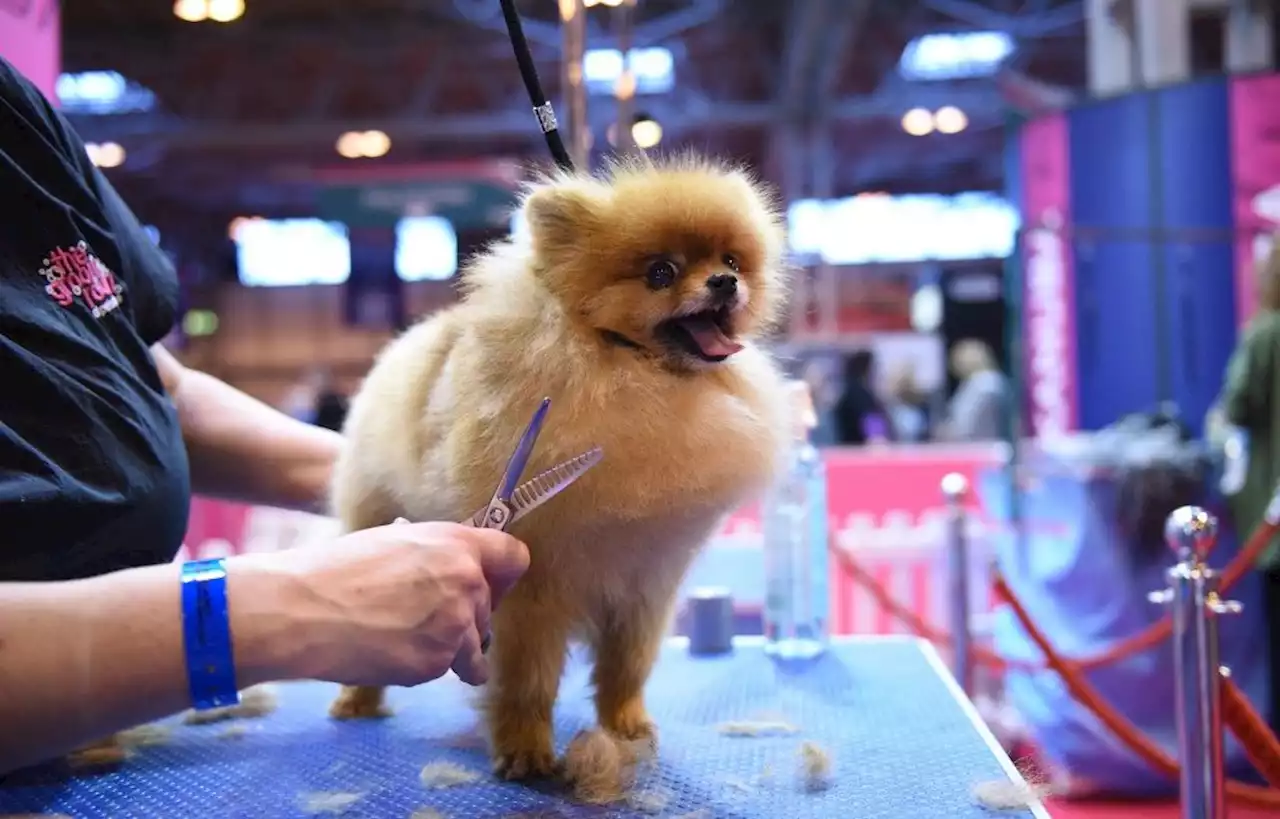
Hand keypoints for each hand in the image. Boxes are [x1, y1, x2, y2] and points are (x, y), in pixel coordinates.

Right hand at [247, 521, 528, 687]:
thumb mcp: (396, 542)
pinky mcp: (438, 662)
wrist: (303, 611)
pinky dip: (426, 667)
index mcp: (456, 544)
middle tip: (422, 616)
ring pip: (475, 645)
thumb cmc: (337, 571)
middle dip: (466, 616)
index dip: (502, 575)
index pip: (514, 557)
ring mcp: (456, 625)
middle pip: (490, 607)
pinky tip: (392, 653)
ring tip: (405, 638)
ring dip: (452, 648)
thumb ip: (437, 555)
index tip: (489, 586)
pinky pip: (448, 669)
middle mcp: (467, 582)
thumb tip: (455, 567)